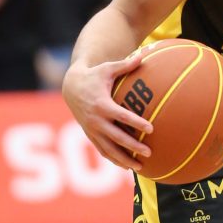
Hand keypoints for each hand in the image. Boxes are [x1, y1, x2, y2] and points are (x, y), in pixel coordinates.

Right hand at [62, 50, 155, 171]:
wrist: (71, 87)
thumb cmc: (94, 76)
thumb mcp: (107, 69)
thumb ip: (125, 65)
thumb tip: (143, 55)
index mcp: (102, 105)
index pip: (122, 116)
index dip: (136, 123)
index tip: (151, 129)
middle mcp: (96, 120)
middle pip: (117, 137)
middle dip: (133, 146)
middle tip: (149, 152)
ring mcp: (92, 130)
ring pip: (109, 149)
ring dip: (124, 159)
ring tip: (140, 168)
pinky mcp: (90, 135)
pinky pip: (102, 150)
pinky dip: (114, 159)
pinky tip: (127, 167)